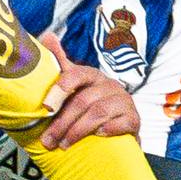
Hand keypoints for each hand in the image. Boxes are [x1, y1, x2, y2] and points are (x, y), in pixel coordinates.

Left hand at [32, 32, 142, 149]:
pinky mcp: (134, 119)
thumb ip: (59, 64)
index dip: (61, 88)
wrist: (113, 135)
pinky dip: (107, 130)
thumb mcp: (71, 88)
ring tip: (63, 145)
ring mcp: (124, 101)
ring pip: (98, 113)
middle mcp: (109, 85)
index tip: (46, 107)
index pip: (76, 74)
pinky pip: (121, 123)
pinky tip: (97, 137)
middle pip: (83, 100)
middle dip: (62, 122)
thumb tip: (47, 34)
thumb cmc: (86, 110)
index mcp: (91, 76)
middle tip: (48, 140)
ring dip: (77, 131)